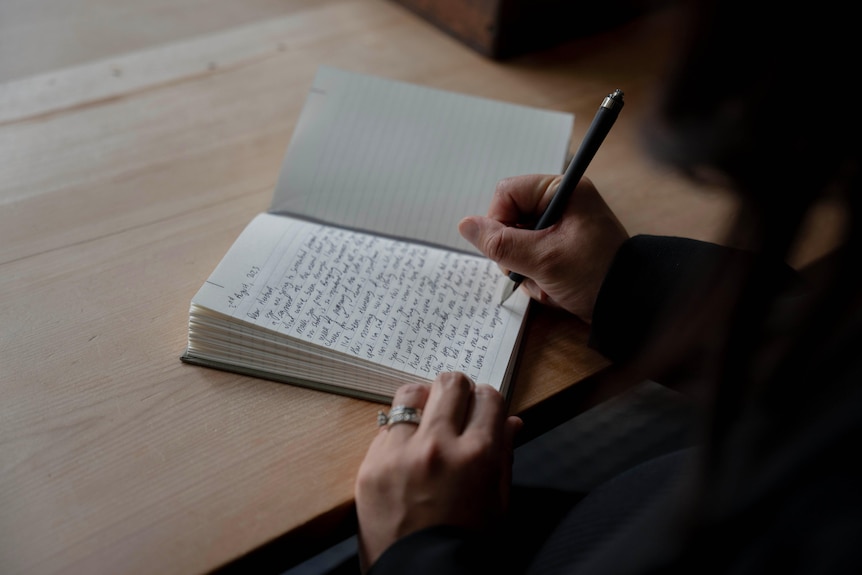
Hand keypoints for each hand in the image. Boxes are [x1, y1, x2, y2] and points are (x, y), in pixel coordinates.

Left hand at [355, 373, 521, 571]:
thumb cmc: (467, 542)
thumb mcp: (498, 502)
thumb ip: (504, 454)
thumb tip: (512, 421)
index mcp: (477, 455)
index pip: (488, 396)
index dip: (487, 400)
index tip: (482, 408)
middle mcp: (438, 445)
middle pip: (449, 383)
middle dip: (458, 390)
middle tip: (456, 406)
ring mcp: (399, 453)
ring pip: (410, 393)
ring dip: (423, 402)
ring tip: (426, 420)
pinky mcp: (370, 466)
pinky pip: (385, 428)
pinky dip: (399, 433)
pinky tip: (405, 452)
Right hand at [459, 174, 627, 322]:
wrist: (630, 307)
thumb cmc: (596, 276)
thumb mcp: (544, 260)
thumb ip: (501, 243)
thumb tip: (465, 226)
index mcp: (563, 192)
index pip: (507, 193)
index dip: (498, 220)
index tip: (505, 249)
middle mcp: (561, 205)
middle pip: (509, 220)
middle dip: (514, 253)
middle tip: (531, 271)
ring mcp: (560, 229)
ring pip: (516, 244)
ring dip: (525, 270)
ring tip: (548, 285)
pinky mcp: (560, 250)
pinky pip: (529, 259)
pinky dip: (536, 278)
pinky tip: (553, 290)